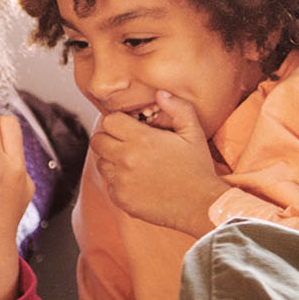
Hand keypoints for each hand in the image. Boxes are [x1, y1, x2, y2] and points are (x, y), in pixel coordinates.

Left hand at [90, 90, 225, 234]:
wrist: (200, 206)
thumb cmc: (197, 168)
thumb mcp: (194, 132)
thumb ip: (178, 108)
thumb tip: (160, 93)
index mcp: (141, 139)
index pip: (109, 121)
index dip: (118, 121)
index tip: (129, 127)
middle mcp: (126, 159)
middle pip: (98, 140)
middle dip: (109, 138)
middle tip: (126, 143)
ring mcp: (121, 181)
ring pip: (100, 162)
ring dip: (111, 159)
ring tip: (133, 162)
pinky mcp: (121, 199)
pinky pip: (108, 184)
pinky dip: (118, 181)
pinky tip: (137, 181)